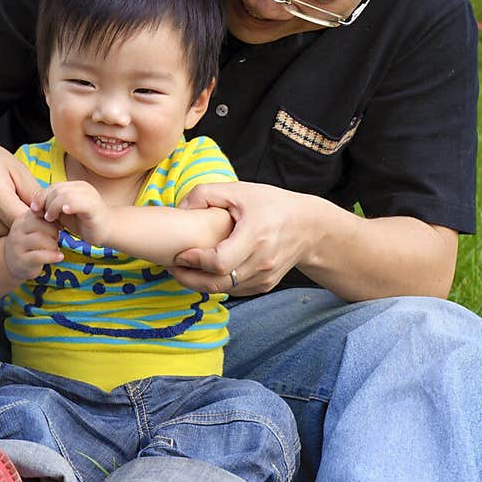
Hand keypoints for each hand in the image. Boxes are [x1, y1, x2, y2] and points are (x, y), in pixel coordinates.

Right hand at [0, 134, 39, 239]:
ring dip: (8, 231)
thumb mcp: (14, 168)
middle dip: (25, 227)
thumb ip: (34, 193)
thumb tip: (53, 215)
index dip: (39, 222)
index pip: (25, 222)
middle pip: (13, 233)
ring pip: (0, 239)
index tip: (46, 217)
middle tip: (30, 216)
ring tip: (7, 211)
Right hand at [4, 210, 62, 282]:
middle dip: (54, 231)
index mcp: (22, 220)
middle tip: (57, 239)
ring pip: (41, 239)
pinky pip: (39, 256)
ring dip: (53, 245)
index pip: (40, 211)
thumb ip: (45, 220)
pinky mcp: (22, 260)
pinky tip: (60, 257)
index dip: (53, 218)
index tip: (59, 226)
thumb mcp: (34, 229)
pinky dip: (52, 256)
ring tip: (55, 249)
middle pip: (41, 224)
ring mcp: (18, 246)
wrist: (11, 262)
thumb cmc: (29, 243)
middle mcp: (17, 230)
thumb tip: (62, 211)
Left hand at [30, 180, 110, 245]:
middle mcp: (82, 187)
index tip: (34, 210)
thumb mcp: (64, 213)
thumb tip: (33, 205)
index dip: (41, 197)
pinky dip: (69, 206)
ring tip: (51, 219)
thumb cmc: (84, 222)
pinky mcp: (94, 207)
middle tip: (43, 216)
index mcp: (75, 187)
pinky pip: (79, 203)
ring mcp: (89, 196)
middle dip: (45, 202)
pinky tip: (64, 212)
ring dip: (53, 207)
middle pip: (56, 189)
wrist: (108, 230)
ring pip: (64, 195)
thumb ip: (52, 206)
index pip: (53, 186)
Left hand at [171, 181, 318, 294]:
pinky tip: (204, 273)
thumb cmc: (272, 205)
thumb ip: (205, 194)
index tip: (180, 254)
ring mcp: (266, 277)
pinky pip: (235, 291)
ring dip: (200, 284)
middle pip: (219, 283)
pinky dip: (216, 285)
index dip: (196, 262)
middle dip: (190, 279)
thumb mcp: (239, 190)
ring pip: (224, 290)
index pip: (220, 262)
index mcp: (255, 236)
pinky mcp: (265, 285)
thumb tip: (179, 209)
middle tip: (172, 268)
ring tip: (183, 271)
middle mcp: (262, 261)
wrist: (308, 226)